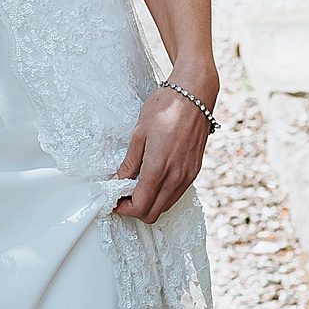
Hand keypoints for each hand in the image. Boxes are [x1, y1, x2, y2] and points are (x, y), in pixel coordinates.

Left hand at [113, 77, 214, 222]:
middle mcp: (176, 177)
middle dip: (135, 209)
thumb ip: (130, 162)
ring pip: (165, 206)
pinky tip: (153, 179)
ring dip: (149, 203)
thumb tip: (118, 181)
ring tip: (136, 186)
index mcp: (158, 168)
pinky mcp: (195, 172)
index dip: (124, 208)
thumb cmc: (165, 107)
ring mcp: (188, 176)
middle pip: (153, 213)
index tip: (114, 200)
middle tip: (122, 196)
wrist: (194, 95)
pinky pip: (176, 194)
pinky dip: (162, 195)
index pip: (140, 206)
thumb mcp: (139, 133)